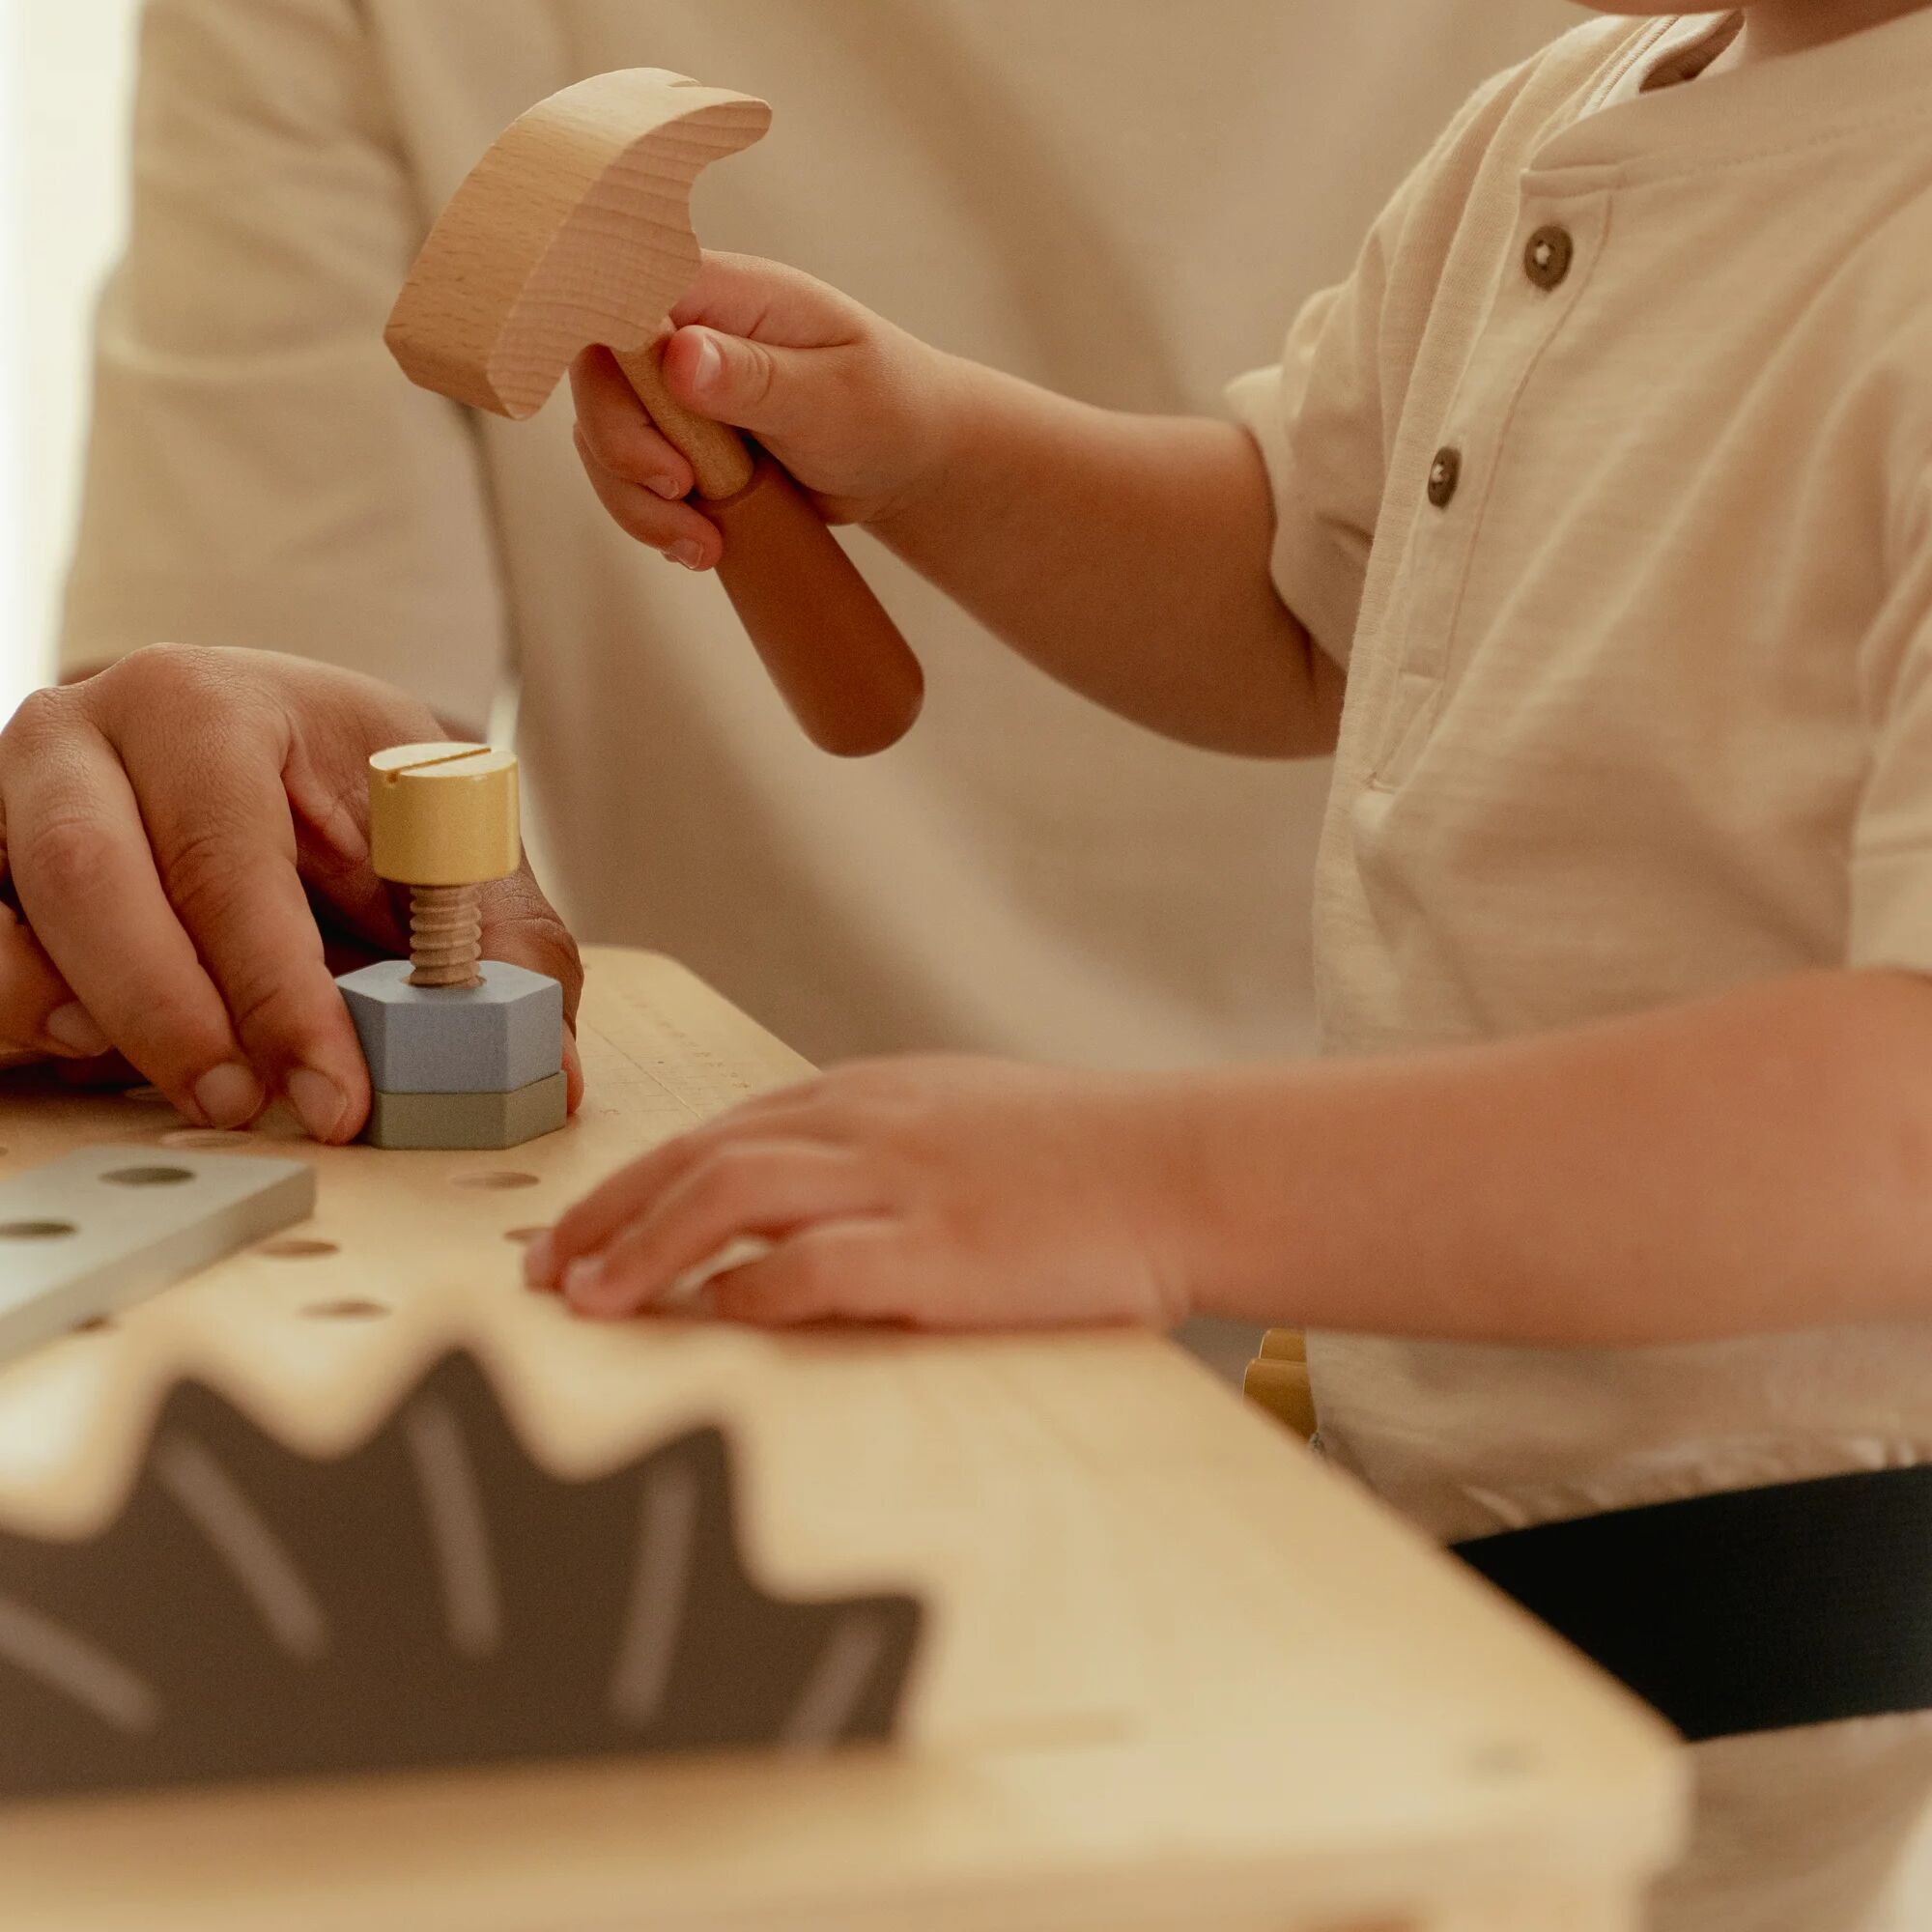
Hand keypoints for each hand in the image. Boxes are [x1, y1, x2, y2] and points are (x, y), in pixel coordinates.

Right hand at [0, 646, 582, 1138]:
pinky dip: (24, 1017)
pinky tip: (96, 1051)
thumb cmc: (354, 789)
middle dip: (170, 1015)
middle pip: (86, 877)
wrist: (268, 748)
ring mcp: (9, 802)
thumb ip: (498, 938)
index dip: (278, 991)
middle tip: (248, 1107)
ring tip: (189, 1082)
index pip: (226, 853)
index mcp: (204, 705)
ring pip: (8, 920)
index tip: (335, 1097)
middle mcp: (80, 738)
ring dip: (77, 1018)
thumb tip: (547, 1060)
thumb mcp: (440, 835)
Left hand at [523, 1055, 1202, 1330]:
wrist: (1180, 1165)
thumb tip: (796, 1196)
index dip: (630, 1187)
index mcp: (866, 1096)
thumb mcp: (957, 1118)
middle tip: (540, 1275)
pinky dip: (746, 1295)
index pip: (716, 1135)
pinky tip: (707, 1325)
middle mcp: (865, 1126)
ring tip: (586, 1303)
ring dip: (644, 1251)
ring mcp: (899, 1184)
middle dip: (604, 1217)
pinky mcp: (940, 1251)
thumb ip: (872, 1145)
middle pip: (698, 1159)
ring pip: (730, 1198)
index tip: (572, 1237)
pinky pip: (814, 1267)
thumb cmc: (1077, 1154)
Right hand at [569, 252, 961, 570]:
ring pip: (604, 438)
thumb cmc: (886, 407)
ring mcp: (675, 392)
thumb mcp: (831, 394)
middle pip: (598, 376)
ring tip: (701, 546)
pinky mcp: (679, 443)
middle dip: (621, 447)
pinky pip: (631, 479)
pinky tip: (701, 546)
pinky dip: (653, 519)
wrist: (909, 459)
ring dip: (636, 502)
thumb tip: (680, 356)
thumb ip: (756, 376)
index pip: (621, 295)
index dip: (607, 354)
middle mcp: (684, 332)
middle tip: (679, 493)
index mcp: (720, 292)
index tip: (647, 427)